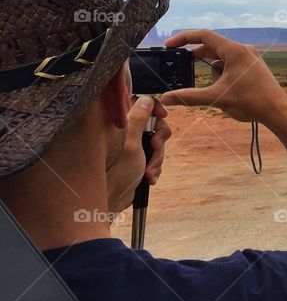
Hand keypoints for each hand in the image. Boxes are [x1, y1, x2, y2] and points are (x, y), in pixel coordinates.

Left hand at [106, 96, 170, 215]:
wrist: (110, 201)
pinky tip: (149, 177)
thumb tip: (146, 98)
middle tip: (156, 147)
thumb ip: (138, 118)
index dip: (154, 106)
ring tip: (149, 171)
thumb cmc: (114, 173)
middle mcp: (123, 131)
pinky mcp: (135, 158)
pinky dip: (154, 166)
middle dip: (159, 138)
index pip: (140, 102)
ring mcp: (130, 145)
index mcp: (118, 122)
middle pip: (153, 123)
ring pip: (156, 142)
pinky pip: (153, 156)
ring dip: (158, 157)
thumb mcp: (130, 142)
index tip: (163, 115)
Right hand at [159, 29, 286, 124]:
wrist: (278, 112)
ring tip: (221, 91)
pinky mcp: (253, 66)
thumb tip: (167, 97)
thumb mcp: (217, 98)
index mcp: (235, 51)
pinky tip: (227, 90)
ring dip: (214, 74)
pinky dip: (224, 75)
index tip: (170, 45)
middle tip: (184, 68)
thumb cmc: (252, 103)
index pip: (204, 35)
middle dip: (199, 61)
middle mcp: (243, 50)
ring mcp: (250, 57)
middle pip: (212, 47)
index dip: (183, 38)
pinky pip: (232, 65)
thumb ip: (190, 97)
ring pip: (222, 59)